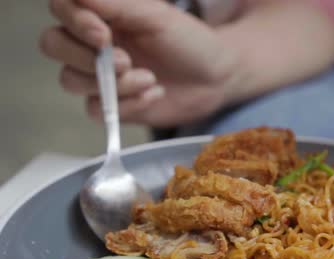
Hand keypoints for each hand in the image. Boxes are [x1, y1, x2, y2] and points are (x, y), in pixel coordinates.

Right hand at [40, 0, 239, 126]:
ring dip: (113, 83)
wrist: (217, 78)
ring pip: (71, 80)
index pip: (61, 10)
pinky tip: (154, 94)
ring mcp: (100, 76)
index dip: (75, 22)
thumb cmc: (189, 41)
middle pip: (53, 45)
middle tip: (126, 61)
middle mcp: (94, 44)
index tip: (103, 35)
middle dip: (86, 57)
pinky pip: (95, 109)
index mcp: (102, 16)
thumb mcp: (155, 16)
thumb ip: (114, 4)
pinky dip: (127, 104)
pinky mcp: (112, 106)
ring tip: (150, 78)